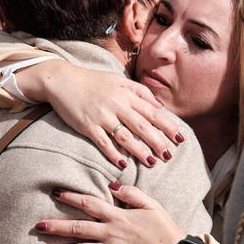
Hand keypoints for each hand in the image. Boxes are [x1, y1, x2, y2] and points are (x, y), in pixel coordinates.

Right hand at [19, 61, 183, 167]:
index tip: (180, 138)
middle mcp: (117, 104)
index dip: (168, 126)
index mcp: (126, 93)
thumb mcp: (119, 80)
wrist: (63, 80)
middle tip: (169, 156)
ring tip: (152, 163)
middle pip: (142, 126)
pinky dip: (114, 154)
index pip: (153, 112)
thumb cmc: (93, 81)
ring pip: (126, 136)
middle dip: (158, 142)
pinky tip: (123, 163)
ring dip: (140, 151)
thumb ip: (140, 91)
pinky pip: (104, 142)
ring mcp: (102, 116)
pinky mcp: (87, 125)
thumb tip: (159, 106)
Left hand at [36, 183, 186, 243]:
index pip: (89, 203)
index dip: (71, 197)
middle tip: (38, 225)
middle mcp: (110, 233)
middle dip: (56, 226)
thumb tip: (112, 186)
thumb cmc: (164, 228)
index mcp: (118, 216)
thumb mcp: (151, 204)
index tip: (56, 193)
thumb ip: (131, 193)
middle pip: (77, 228)